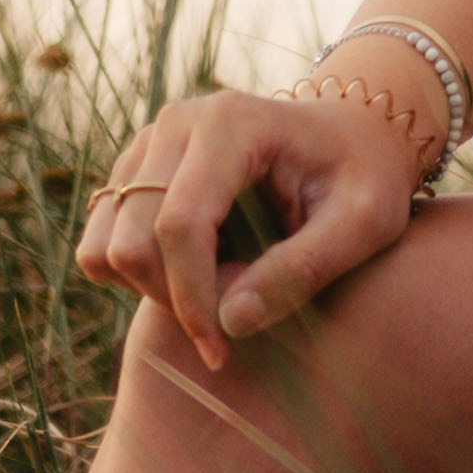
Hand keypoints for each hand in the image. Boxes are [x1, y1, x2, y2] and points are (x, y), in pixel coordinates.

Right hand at [72, 83, 427, 363]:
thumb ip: (302, 270)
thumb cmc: (367, 175)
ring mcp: (150, 142)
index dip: (192, 299)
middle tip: (233, 318)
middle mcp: (177, 123)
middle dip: (174, 297)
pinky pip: (105, 240)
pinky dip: (142, 272)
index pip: (179, 226)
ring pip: (106, 243)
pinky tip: (201, 269)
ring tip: (219, 288)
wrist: (354, 133)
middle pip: (130, 239)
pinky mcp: (137, 167)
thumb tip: (230, 323)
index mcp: (231, 124)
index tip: (221, 349)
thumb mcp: (364, 223)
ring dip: (151, 287)